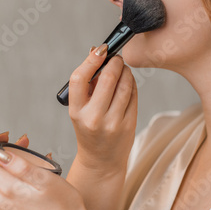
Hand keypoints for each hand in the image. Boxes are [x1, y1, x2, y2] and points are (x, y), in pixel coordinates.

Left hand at [0, 125, 86, 209]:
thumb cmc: (62, 204)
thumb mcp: (44, 178)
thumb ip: (20, 165)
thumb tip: (0, 153)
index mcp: (7, 189)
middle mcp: (1, 198)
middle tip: (4, 135)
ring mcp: (5, 202)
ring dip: (1, 155)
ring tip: (21, 144)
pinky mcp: (11, 203)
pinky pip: (2, 180)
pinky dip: (8, 165)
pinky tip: (25, 160)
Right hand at [68, 44, 137, 171]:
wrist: (101, 160)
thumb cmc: (89, 128)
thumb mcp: (80, 109)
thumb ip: (88, 83)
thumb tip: (97, 51)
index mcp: (76, 111)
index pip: (79, 78)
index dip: (91, 60)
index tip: (101, 50)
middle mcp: (94, 117)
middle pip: (108, 78)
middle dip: (115, 62)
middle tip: (116, 58)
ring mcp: (113, 122)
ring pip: (125, 85)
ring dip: (126, 71)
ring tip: (123, 69)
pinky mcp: (129, 125)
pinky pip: (133, 96)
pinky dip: (132, 84)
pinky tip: (128, 82)